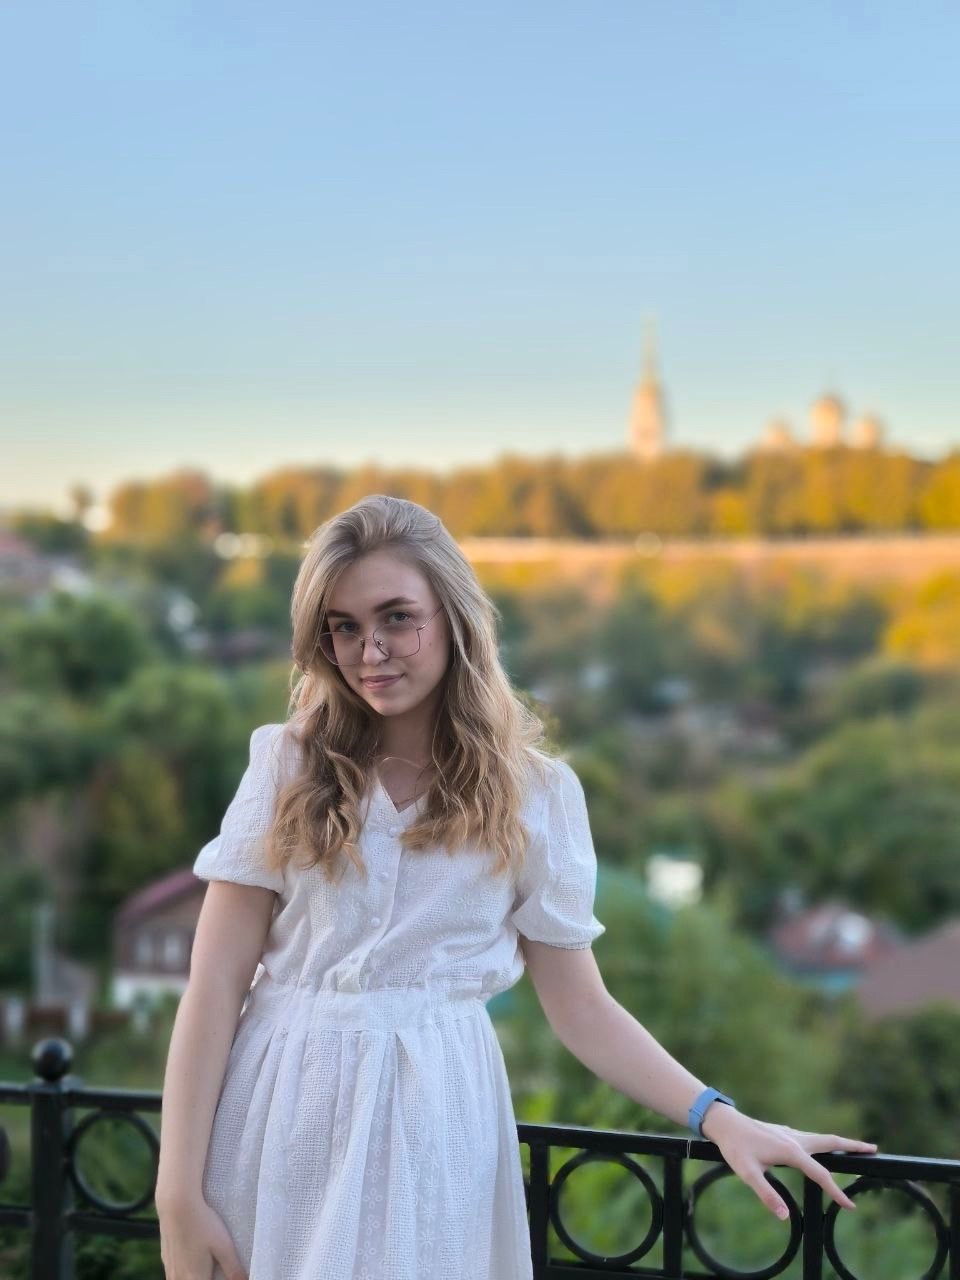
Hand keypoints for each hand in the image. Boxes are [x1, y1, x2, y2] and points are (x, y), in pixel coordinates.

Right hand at [157, 1193, 247, 1279]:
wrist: (176, 1204)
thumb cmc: (203, 1224)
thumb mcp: (224, 1246)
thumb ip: (233, 1269)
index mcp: (195, 1279)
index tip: (225, 1274)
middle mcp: (179, 1278)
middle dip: (209, 1278)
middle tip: (218, 1268)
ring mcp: (170, 1269)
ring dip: (196, 1276)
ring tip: (208, 1263)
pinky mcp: (165, 1259)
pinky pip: (176, 1273)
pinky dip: (186, 1271)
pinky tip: (194, 1257)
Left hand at [700, 1104, 878, 1219]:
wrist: (725, 1123)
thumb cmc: (736, 1148)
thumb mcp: (748, 1174)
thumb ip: (766, 1195)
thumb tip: (783, 1217)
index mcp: (792, 1151)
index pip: (821, 1175)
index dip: (836, 1192)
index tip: (850, 1206)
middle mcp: (796, 1139)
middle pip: (831, 1142)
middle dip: (853, 1146)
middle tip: (874, 1150)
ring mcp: (791, 1134)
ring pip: (822, 1138)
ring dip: (841, 1142)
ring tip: (857, 1147)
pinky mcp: (785, 1133)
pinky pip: (812, 1138)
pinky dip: (826, 1142)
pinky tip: (823, 1148)